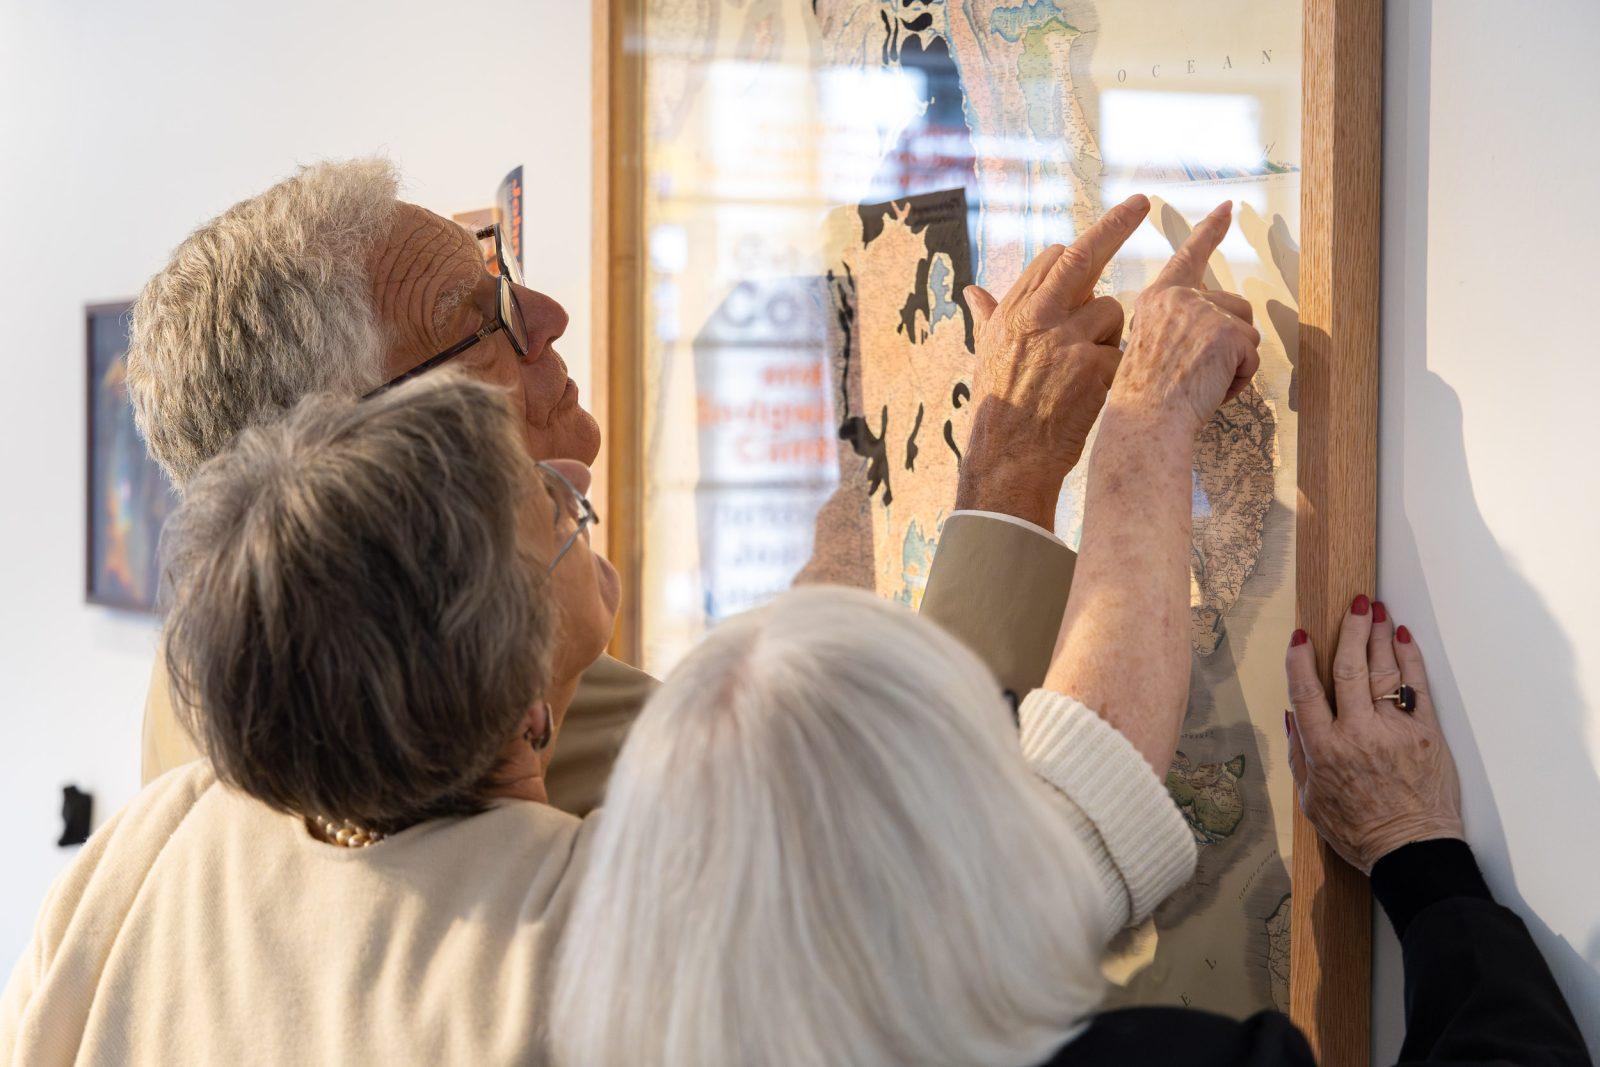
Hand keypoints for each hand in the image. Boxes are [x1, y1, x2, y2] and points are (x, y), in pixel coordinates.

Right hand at [956, 194, 1150, 527]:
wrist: (1010, 457)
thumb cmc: (999, 408)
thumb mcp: (986, 355)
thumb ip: (988, 316)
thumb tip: (972, 290)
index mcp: (1012, 311)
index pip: (1053, 259)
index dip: (1079, 249)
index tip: (1102, 235)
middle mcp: (1037, 317)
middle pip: (1084, 257)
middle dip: (1116, 224)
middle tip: (1141, 201)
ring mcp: (1066, 340)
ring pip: (1113, 312)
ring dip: (1112, 334)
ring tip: (1088, 370)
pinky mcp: (1094, 366)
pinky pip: (1123, 350)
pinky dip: (1119, 368)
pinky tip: (1099, 389)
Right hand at [1110, 202, 1260, 434]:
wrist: (1146, 420)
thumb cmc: (1144, 398)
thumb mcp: (1152, 345)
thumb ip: (1179, 324)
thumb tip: (1218, 325)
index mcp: (1158, 298)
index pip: (1189, 255)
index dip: (1210, 231)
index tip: (1226, 208)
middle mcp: (1181, 297)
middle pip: (1235, 307)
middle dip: (1230, 341)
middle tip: (1198, 375)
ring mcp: (1205, 312)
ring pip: (1248, 332)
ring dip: (1235, 362)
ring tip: (1201, 383)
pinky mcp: (1228, 333)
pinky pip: (1252, 358)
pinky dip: (1239, 379)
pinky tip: (1210, 390)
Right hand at [1285, 598, 1465, 873]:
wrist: (1412, 852)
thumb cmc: (1359, 832)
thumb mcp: (1312, 801)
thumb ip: (1301, 756)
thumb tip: (1293, 715)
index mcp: (1324, 750)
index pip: (1306, 691)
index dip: (1301, 659)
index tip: (1302, 635)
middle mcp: (1357, 734)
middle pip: (1348, 669)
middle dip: (1349, 630)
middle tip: (1354, 603)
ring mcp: (1394, 731)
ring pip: (1382, 672)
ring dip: (1378, 636)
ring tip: (1377, 609)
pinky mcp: (1426, 734)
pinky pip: (1417, 688)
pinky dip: (1410, 659)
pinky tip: (1403, 638)